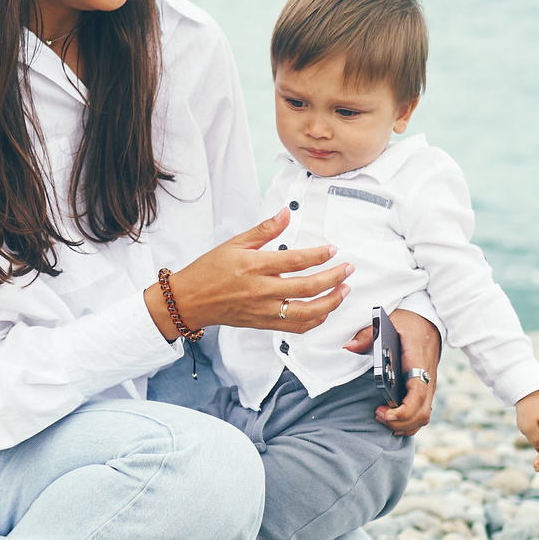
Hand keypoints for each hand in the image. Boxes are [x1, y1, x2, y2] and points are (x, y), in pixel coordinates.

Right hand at [151, 209, 351, 337]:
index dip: (318, 255)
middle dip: (333, 278)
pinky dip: (315, 320)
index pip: (295, 261)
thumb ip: (264, 229)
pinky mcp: (263, 324)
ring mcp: (263, 311)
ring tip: (344, 291)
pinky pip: (295, 327)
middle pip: (307, 287)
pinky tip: (325, 309)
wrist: (190, 300)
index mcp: (254, 267)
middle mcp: (261, 291)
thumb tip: (286, 212)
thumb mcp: (234, 243)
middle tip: (348, 269)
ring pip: (306, 312)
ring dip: (330, 302)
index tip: (333, 250)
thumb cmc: (210, 270)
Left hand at [346, 307, 440, 436]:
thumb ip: (367, 335)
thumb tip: (348, 347)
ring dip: (404, 425)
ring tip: (382, 417)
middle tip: (378, 414)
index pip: (417, 393)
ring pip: (424, 416)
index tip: (384, 413)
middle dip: (400, 422)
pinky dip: (409, 423)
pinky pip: (422, 413)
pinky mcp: (426, 389)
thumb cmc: (406, 322)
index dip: (404, 410)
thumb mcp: (387, 321)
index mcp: (418, 360)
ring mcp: (428, 385)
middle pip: (421, 411)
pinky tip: (392, 421)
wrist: (428, 321)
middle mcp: (427, 376)